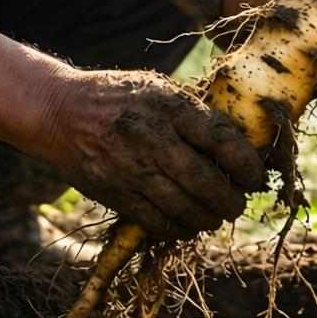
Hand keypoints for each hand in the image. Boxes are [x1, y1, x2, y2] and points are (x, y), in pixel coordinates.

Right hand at [43, 70, 267, 238]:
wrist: (61, 111)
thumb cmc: (121, 97)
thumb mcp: (160, 89)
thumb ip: (194, 114)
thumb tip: (240, 143)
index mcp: (171, 106)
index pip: (222, 140)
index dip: (247, 165)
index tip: (256, 177)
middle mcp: (152, 138)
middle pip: (205, 181)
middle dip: (231, 200)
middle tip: (238, 204)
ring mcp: (131, 168)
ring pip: (183, 207)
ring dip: (207, 218)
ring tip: (216, 216)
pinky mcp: (114, 193)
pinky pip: (155, 222)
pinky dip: (178, 229)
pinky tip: (187, 224)